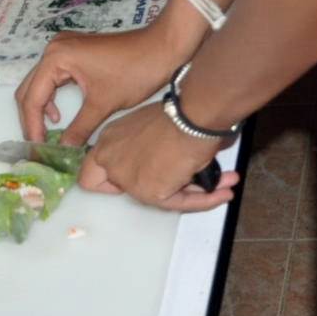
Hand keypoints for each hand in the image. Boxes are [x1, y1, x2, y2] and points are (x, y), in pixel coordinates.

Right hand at [15, 24, 190, 144]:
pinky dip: (51, 96)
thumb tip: (63, 150)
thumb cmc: (135, 71)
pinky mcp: (73, 51)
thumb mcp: (104, 104)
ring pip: (39, 83)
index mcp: (56, 58)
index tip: (37, 147)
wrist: (163, 47)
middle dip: (31, 117)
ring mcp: (63, 48)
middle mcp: (54, 49)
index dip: (32, 125)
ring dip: (40, 108)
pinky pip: (52, 77)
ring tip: (45, 133)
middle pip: (29, 88)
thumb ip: (79, 128)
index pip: (32, 96)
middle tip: (37, 143)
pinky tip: (59, 114)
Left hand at [80, 105, 239, 212]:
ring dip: (190, 191)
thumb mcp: (151, 127)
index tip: (138, 170)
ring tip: (222, 183)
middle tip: (177, 179)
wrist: (192, 115)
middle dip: (151, 188)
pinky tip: (224, 192)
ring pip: (158, 197)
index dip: (111, 178)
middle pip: (115, 189)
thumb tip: (170, 167)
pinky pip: (181, 202)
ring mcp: (130, 179)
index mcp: (109, 141)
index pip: (92, 172)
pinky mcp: (152, 192)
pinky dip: (204, 199)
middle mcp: (113, 161)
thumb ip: (148, 148)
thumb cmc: (176, 113)